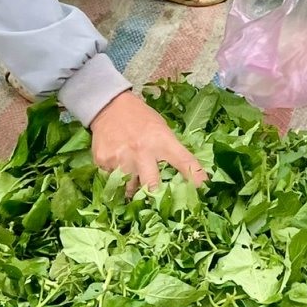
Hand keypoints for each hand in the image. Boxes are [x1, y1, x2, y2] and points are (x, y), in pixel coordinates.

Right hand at [90, 89, 206, 194]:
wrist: (109, 106)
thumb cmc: (141, 119)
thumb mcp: (162, 129)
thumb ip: (171, 150)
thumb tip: (188, 176)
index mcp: (162, 140)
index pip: (184, 162)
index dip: (196, 178)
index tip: (203, 192)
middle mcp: (142, 150)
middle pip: (152, 186)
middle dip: (156, 196)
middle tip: (158, 200)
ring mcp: (121, 158)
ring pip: (130, 188)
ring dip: (134, 188)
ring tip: (134, 180)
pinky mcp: (103, 162)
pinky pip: (112, 181)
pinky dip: (117, 179)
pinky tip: (119, 166)